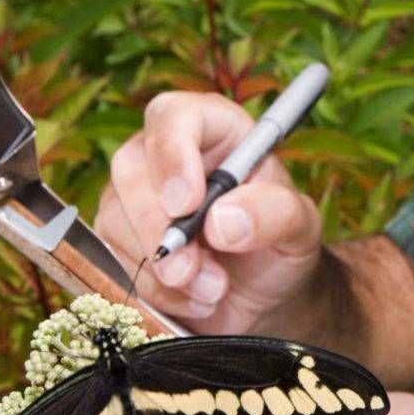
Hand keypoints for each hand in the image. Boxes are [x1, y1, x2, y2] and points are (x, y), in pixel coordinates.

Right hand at [95, 90, 323, 333]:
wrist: (263, 296)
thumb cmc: (281, 245)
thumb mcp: (299, 227)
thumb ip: (274, 214)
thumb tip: (222, 221)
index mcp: (215, 131)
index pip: (175, 115)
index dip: (173, 155)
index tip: (186, 205)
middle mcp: (168, 153)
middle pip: (131, 166)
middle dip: (158, 227)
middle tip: (193, 271)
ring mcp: (136, 194)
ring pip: (115, 217)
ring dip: (161, 267)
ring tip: (213, 289)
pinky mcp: (120, 236)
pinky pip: (114, 258)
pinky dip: (153, 289)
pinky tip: (193, 298)